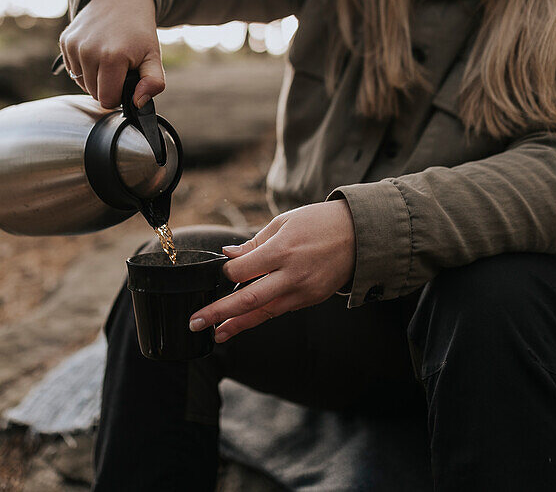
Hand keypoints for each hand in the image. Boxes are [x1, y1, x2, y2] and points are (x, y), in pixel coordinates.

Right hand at [59, 0, 164, 108]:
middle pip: (94, 93)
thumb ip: (153, 83)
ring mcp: (74, 45)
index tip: (126, 80)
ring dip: (94, 77)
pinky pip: (72, 69)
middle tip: (119, 66)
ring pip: (81, 83)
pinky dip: (84, 67)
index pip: (107, 100)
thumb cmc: (138, 32)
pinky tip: (96, 51)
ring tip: (108, 57)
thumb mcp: (154, 56)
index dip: (119, 95)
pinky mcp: (65, 41)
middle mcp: (88, 51)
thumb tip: (138, 103)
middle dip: (107, 86)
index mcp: (111, 58)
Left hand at [189, 200, 355, 342]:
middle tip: (195, 322)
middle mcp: (292, 275)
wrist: (360, 236)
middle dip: (219, 313)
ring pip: (264, 312)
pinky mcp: (310, 299)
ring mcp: (303, 291)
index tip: (219, 273)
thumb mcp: (284, 222)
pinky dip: (260, 316)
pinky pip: (280, 310)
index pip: (242, 271)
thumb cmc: (319, 223)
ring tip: (216, 333)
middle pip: (249, 299)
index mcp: (282, 250)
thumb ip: (254, 243)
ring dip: (238, 324)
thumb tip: (228, 255)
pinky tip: (243, 322)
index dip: (226, 274)